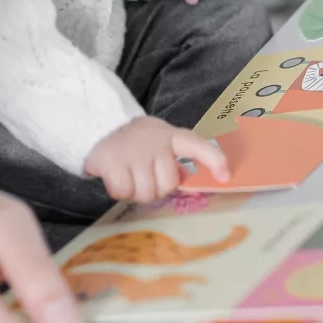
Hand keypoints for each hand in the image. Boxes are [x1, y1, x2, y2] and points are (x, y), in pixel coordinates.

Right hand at [84, 115, 229, 201]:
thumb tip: (202, 181)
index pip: (197, 145)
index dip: (214, 160)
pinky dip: (118, 190)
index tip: (225, 176)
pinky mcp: (111, 161)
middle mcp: (153, 141)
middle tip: (144, 175)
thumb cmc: (136, 144)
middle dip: (156, 187)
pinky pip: (123, 192)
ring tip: (129, 174)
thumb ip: (176, 158)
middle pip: (167, 184)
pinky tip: (115, 176)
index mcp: (169, 136)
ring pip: (145, 193)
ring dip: (136, 191)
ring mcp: (132, 151)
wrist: (98, 129)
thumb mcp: (159, 142)